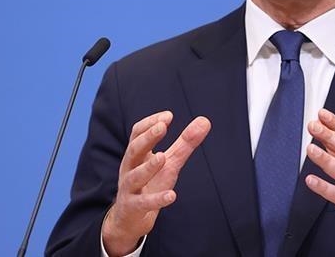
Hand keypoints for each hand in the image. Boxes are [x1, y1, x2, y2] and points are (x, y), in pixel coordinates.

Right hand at [102, 111, 210, 255]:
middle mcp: (129, 168)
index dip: (150, 123)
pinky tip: (172, 196)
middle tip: (162, 127)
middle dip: (147, 138)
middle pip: (134, 150)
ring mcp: (129, 188)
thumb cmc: (150, 184)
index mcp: (136, 155)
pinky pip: (144, 203)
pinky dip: (157, 199)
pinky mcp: (133, 208)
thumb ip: (185, 143)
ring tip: (162, 157)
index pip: (137, 133)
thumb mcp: (169, 163)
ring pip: (135, 176)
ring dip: (148, 167)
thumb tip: (205, 120)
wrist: (130, 219)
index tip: (168, 116)